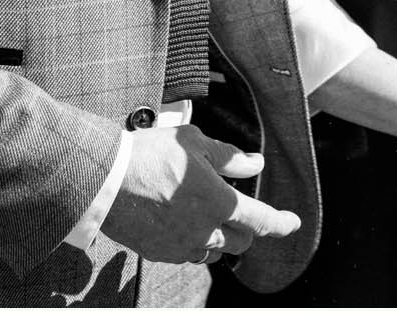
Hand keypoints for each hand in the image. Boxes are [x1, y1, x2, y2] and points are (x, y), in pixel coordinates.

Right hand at [101, 124, 300, 264]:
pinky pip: (188, 254)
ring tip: (203, 211)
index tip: (292, 223)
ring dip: (219, 235)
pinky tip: (182, 221)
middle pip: (240, 241)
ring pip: (214, 250)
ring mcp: (181, 246)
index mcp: (220, 203)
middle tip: (234, 205)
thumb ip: (230, 157)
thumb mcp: (196, 143)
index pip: (262, 221)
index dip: (281, 223)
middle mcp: (205, 231)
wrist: (104, 179)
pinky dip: (194, 241)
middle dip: (245, 227)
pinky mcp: (160, 253)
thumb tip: (256, 164)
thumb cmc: (151, 154)